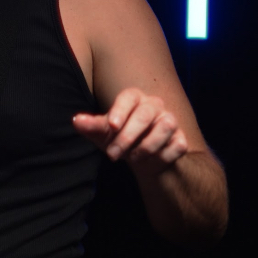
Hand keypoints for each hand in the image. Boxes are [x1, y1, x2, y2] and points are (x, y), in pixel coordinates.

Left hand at [73, 88, 191, 164]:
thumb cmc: (120, 140)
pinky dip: (163, 156)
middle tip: (112, 154)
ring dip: (147, 146)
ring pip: (165, 127)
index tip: (111, 125)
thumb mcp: (103, 135)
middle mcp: (154, 105)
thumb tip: (76, 120)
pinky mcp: (181, 138)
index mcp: (134, 99)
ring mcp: (170, 121)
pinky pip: (177, 145)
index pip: (128, 97)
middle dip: (128, 136)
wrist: (143, 160)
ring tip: (133, 158)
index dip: (120, 110)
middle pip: (145, 114)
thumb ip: (91, 126)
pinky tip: (154, 160)